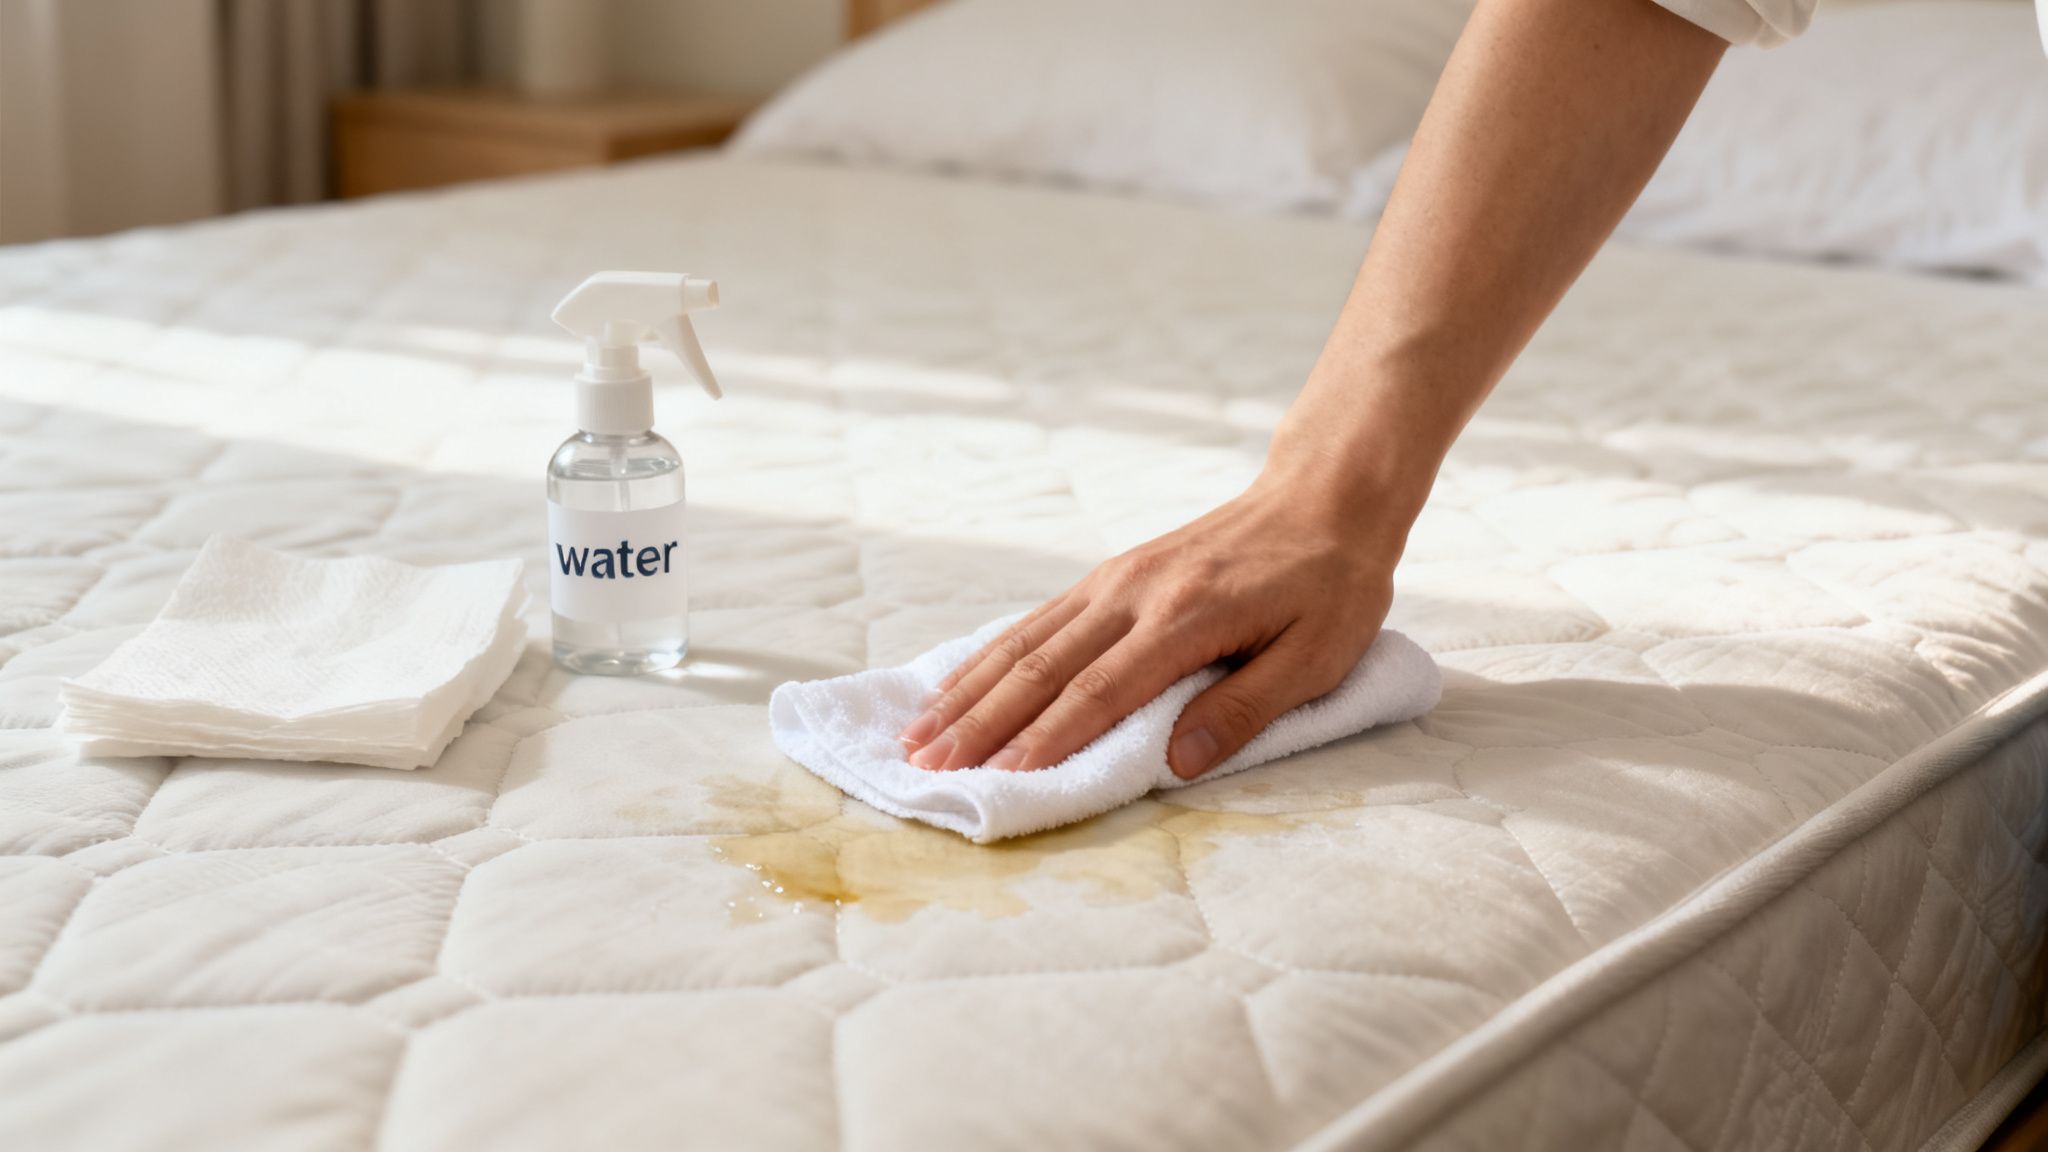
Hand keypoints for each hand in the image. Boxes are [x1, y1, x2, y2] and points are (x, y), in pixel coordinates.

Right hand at [896, 457, 1415, 779]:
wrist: (1323, 498)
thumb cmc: (1330, 586)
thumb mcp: (1317, 657)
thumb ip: (1246, 709)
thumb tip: (1177, 762)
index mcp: (1185, 617)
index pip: (1101, 691)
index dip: (1048, 740)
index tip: (1001, 781)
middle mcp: (1134, 593)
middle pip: (1041, 667)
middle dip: (981, 723)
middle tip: (929, 768)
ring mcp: (1114, 579)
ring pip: (1024, 641)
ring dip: (968, 691)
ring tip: (918, 735)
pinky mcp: (1110, 575)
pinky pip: (1036, 620)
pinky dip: (989, 657)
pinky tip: (957, 685)